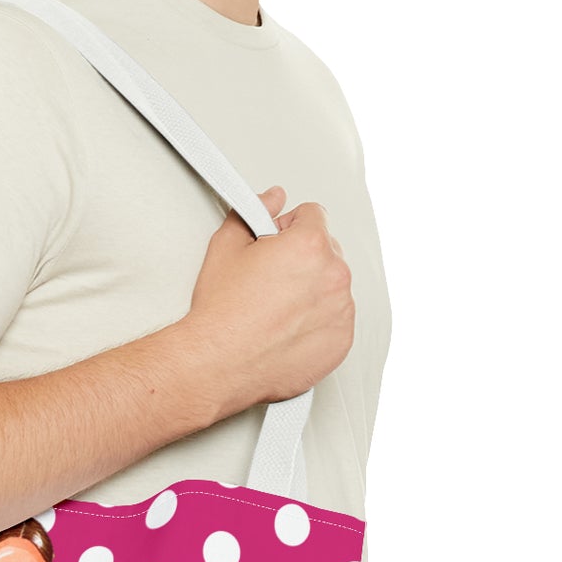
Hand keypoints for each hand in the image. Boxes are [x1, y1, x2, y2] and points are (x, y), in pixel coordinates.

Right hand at [183, 183, 355, 417]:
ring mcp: (342, 311)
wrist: (218, 363)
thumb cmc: (222, 312)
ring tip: (276, 307)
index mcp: (310, 245)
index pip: (314, 214)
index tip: (274, 244)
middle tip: (270, 279)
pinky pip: (337, 319)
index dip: (288, 227)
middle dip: (303, 257)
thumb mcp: (226, 246)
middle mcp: (334, 275)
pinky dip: (318, 321)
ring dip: (312, 289)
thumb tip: (273, 198)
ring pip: (333, 285)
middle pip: (327, 249)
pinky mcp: (342, 341)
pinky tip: (287, 328)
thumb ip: (255, 211)